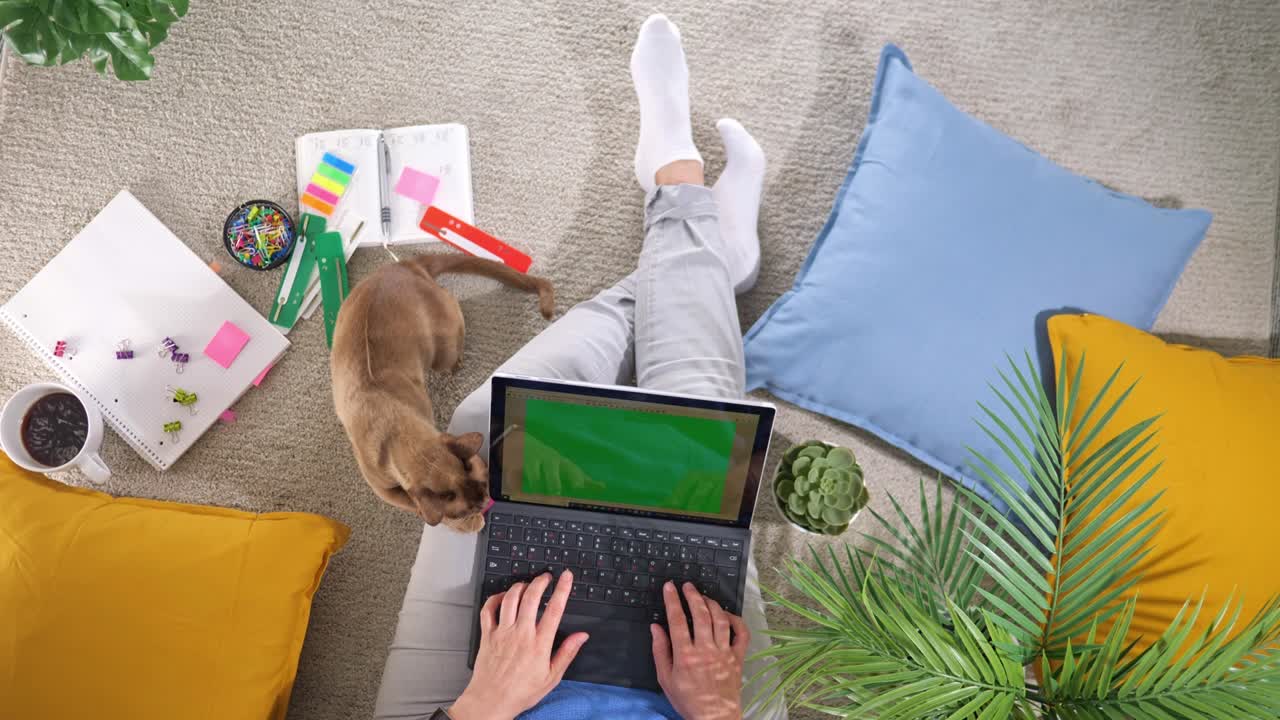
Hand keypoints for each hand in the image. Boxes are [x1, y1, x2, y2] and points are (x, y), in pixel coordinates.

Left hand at [449, 571, 588, 719]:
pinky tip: (502, 596)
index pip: (554, 609)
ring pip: (510, 599)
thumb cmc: (521, 692)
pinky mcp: (488, 635)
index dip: (562, 589)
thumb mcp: (552, 677)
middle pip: (531, 597)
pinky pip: (488, 609)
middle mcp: (521, 634)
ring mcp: (502, 633)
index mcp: (539, 644)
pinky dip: (495, 598)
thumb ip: (567, 653)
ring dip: (520, 586)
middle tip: (546, 576)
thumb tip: (581, 637)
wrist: (491, 701)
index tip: (566, 576)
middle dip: (540, 581)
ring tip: (527, 584)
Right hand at [651, 581, 749, 719]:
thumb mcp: (665, 679)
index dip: (672, 600)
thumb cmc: (688, 700)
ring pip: (720, 619)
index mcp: (685, 655)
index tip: (670, 587)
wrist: (714, 717)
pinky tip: (727, 614)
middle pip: (700, 614)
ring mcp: (724, 652)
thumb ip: (660, 651)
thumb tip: (656, 628)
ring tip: (703, 596)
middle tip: (687, 585)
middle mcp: (706, 650)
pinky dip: (736, 620)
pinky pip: (741, 633)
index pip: (677, 620)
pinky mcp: (737, 657)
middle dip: (693, 595)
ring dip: (711, 603)